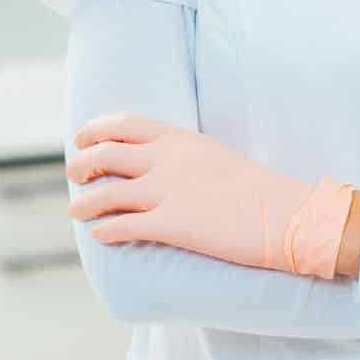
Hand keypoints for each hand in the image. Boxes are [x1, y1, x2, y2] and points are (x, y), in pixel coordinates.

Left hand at [65, 112, 317, 272]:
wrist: (285, 213)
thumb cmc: (257, 189)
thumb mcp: (215, 156)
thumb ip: (183, 156)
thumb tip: (159, 166)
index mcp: (180, 139)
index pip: (124, 124)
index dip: (96, 130)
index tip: (83, 138)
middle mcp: (167, 160)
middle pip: (105, 154)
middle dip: (82, 163)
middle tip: (75, 173)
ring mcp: (166, 192)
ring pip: (105, 193)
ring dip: (84, 204)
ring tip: (77, 211)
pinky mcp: (170, 225)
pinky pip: (122, 227)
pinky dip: (105, 231)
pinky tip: (103, 236)